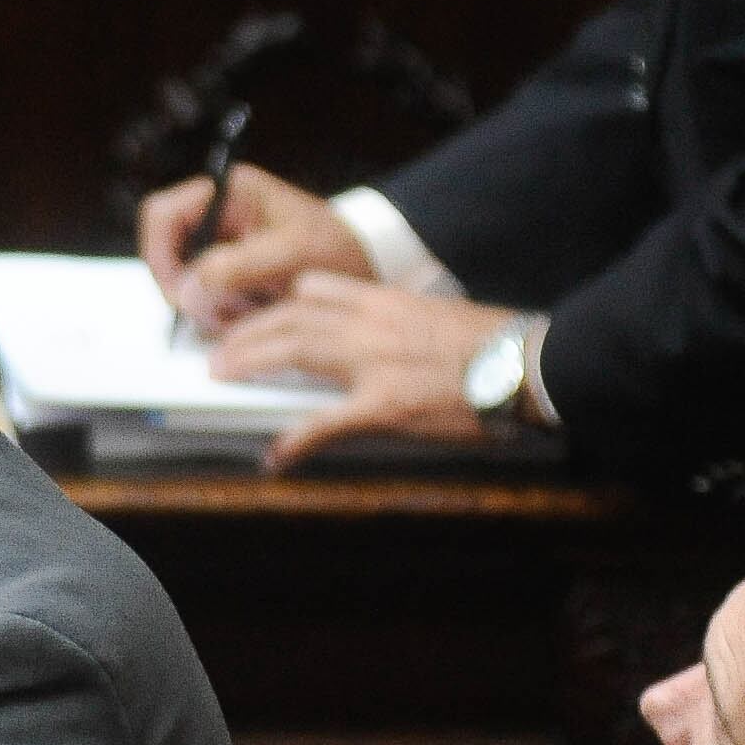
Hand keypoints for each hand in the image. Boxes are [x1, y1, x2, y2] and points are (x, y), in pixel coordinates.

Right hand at [137, 161, 369, 333]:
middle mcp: (218, 216)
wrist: (369, 263)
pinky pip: (205, 298)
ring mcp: (221, 246)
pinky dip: (221, 314)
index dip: (158, 254)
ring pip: (183, 281)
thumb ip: (239, 265)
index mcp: (228, 193)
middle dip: (187, 288)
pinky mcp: (230, 273)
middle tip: (215, 311)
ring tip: (247, 310)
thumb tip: (190, 286)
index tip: (175, 290)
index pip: (162, 215)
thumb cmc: (340, 245)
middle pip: (166, 254)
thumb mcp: (292, 252)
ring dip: (207, 305)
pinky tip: (250, 312)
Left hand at [205, 275, 529, 467]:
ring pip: (294, 351)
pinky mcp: (384, 406)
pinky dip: (297, 440)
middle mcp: (370, 323)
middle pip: (290, 317)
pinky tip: (276, 456)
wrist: (523, 364)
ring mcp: (372, 364)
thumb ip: (398, 319)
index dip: (275, 300)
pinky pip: (328, 423)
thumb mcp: (437, 316)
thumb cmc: (492, 344)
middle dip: (248, 330)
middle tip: (220, 347)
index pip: (313, 288)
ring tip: (222, 373)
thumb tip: (379, 334)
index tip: (255, 311)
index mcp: (384, 300)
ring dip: (251, 361)